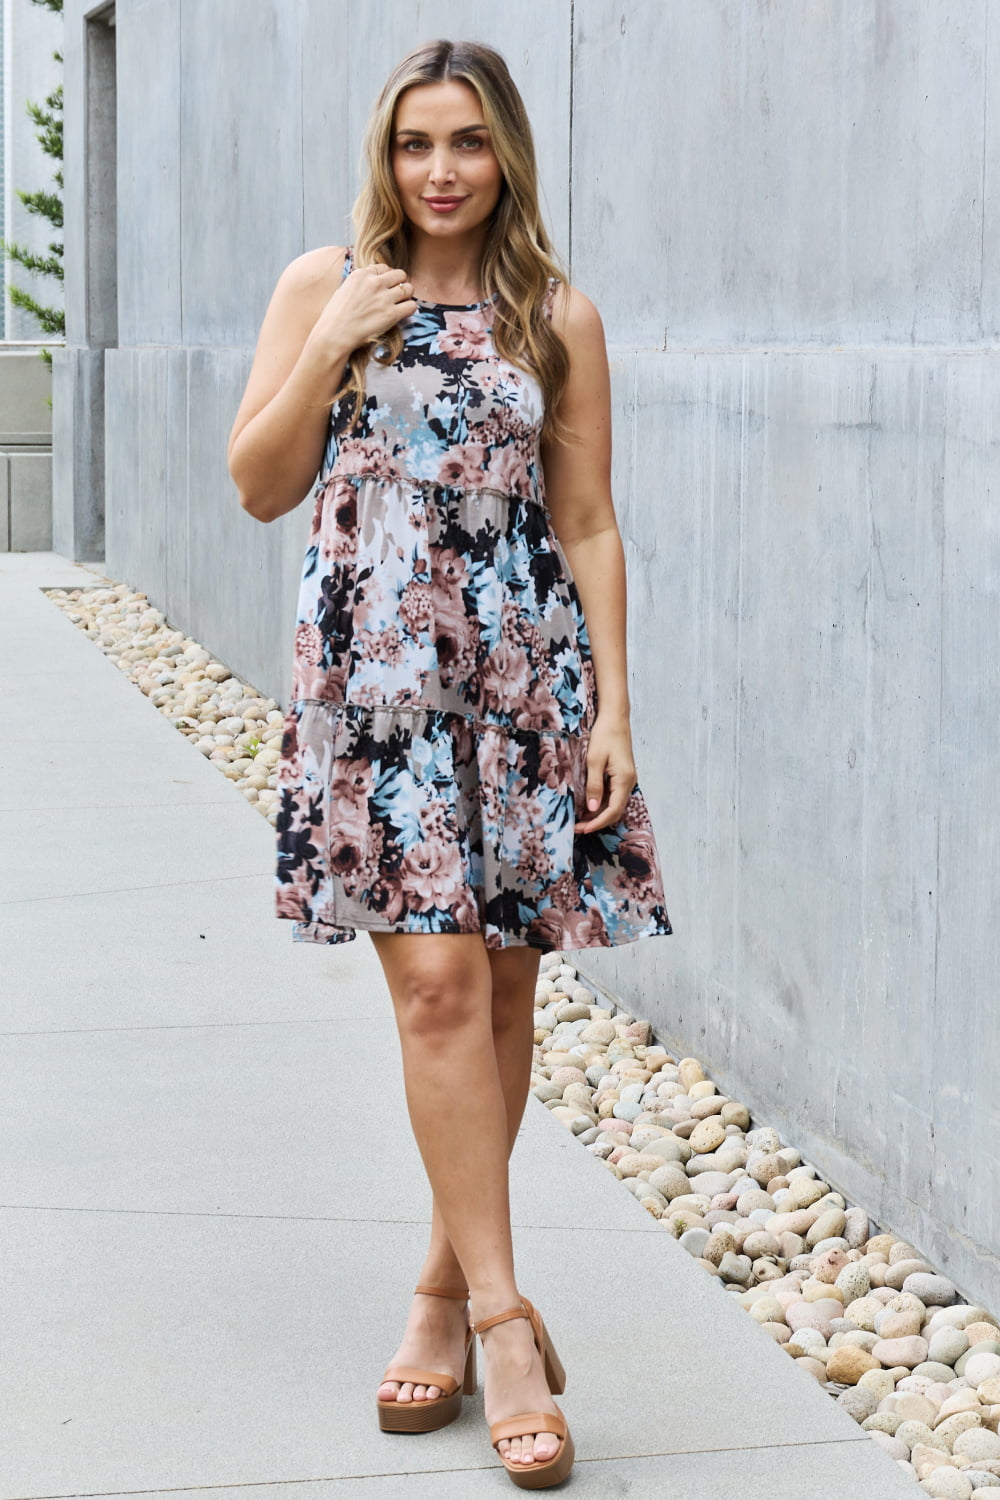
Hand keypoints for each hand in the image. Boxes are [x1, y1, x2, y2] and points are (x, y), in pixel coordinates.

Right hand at [308, 262, 417, 356]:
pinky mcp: (391, 314)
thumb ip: (360, 284)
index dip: (387, 278)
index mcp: (361, 274)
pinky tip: (402, 314)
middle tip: (396, 295)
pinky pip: (411, 305)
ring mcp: (384, 298)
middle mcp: (374, 283)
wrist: (334, 334)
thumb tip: (371, 284)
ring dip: (406, 297)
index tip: (385, 287)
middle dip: (400, 284)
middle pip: (400, 274)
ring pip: (409, 289)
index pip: (384, 268)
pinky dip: (410, 309)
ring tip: (400, 305)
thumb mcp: (344, 290)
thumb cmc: (335, 317)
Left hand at [574, 714, 636, 834]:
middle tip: (578, 827)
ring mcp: (627, 779)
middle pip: (615, 811)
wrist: (615, 718)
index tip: (582, 829)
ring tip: (581, 819)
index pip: (613, 811)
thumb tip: (592, 808)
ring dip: (599, 814)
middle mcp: (629, 782)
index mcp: (624, 780)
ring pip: (615, 804)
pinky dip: (602, 804)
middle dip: (597, 822)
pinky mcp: (623, 775)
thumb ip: (594, 785)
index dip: (597, 823)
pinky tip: (589, 804)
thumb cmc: (605, 735)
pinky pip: (614, 795)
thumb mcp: (594, 760)